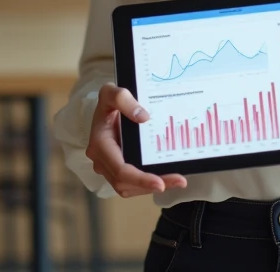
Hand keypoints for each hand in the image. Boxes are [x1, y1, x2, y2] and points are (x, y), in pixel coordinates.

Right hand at [84, 83, 186, 197]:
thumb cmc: (109, 100)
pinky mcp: (118, 169)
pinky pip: (132, 183)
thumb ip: (123, 99)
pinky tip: (167, 178)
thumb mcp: (111, 92)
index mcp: (100, 145)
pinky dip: (148, 184)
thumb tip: (144, 117)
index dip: (140, 179)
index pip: (120, 170)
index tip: (160, 183)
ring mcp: (109, 167)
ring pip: (129, 188)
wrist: (106, 107)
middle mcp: (102, 161)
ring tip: (178, 181)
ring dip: (152, 188)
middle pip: (126, 183)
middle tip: (179, 181)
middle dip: (151, 185)